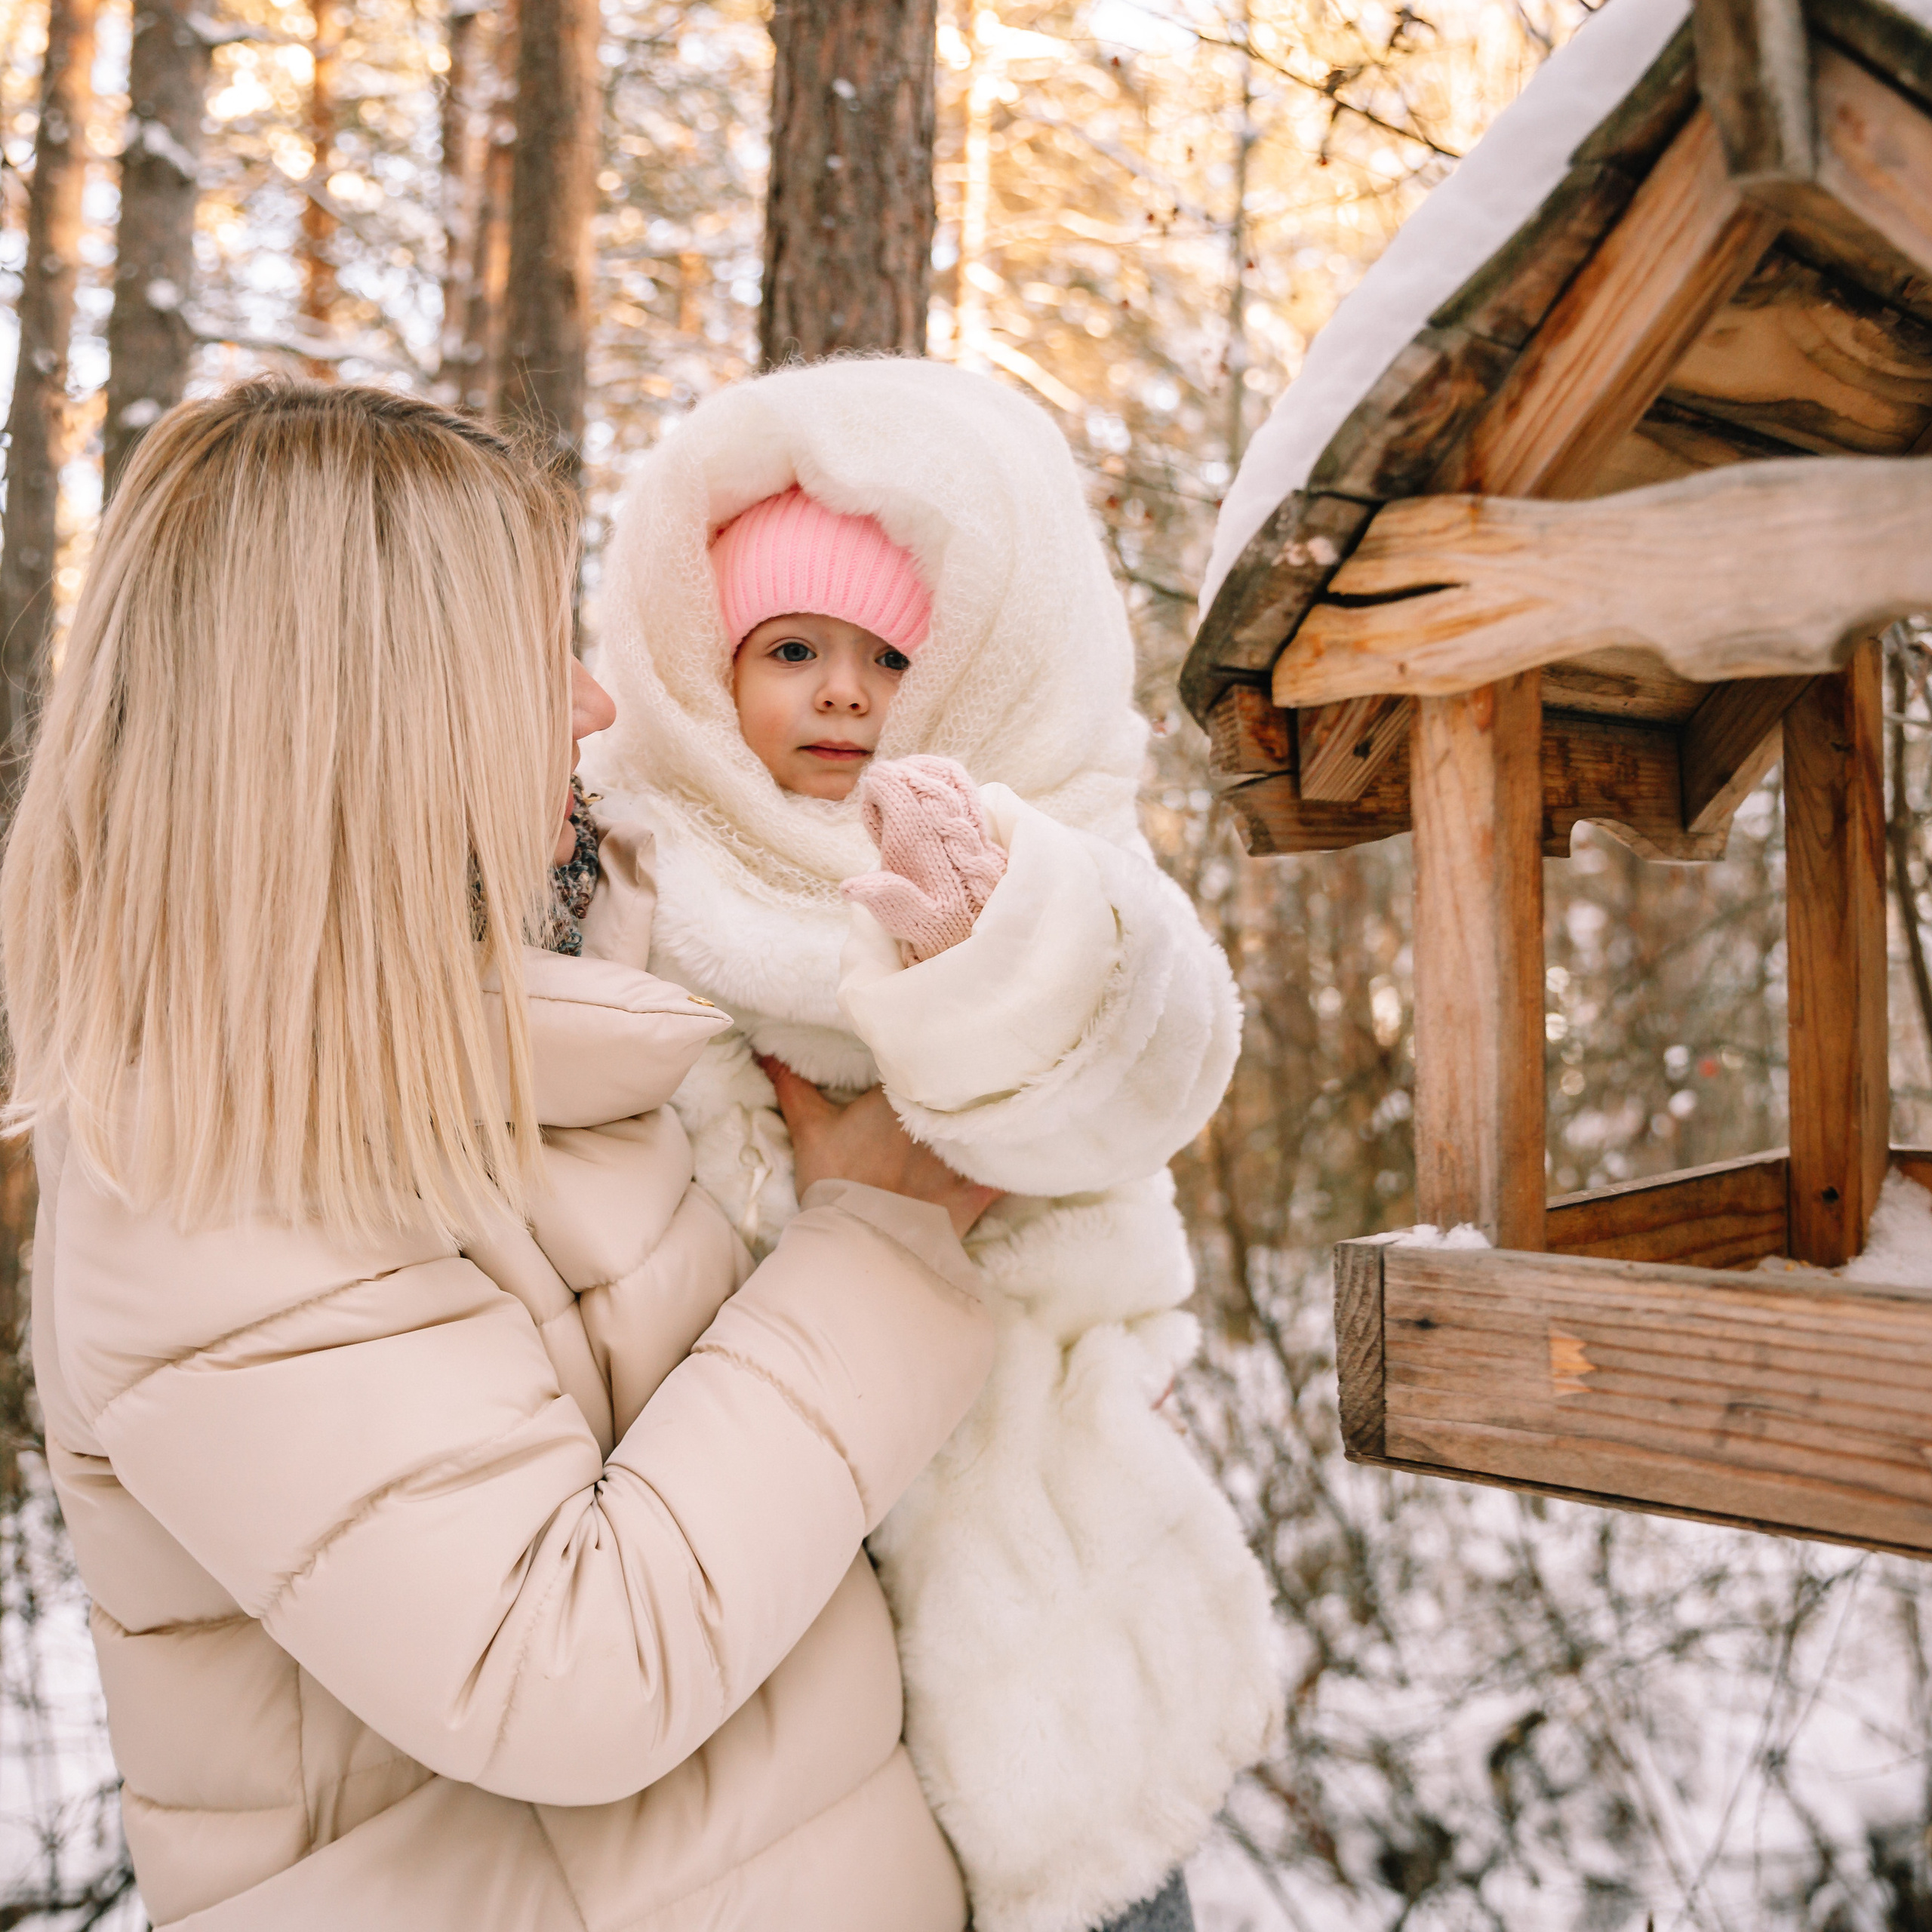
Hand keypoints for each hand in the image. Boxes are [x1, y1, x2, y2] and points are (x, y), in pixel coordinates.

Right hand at [758, 1055, 1001, 1239]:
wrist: (856, 1241)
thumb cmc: (834, 1180)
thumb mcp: (809, 1126)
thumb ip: (792, 1084)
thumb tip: (764, 1051)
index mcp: (903, 1092)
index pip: (935, 1057)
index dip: (947, 1048)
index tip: (955, 1035)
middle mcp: (941, 1117)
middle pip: (973, 1083)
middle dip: (981, 1074)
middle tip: (996, 1058)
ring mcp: (963, 1152)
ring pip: (998, 1120)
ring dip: (1006, 1111)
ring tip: (1022, 1094)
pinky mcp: (980, 1189)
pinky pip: (1014, 1168)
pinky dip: (1025, 1159)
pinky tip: (1039, 1146)